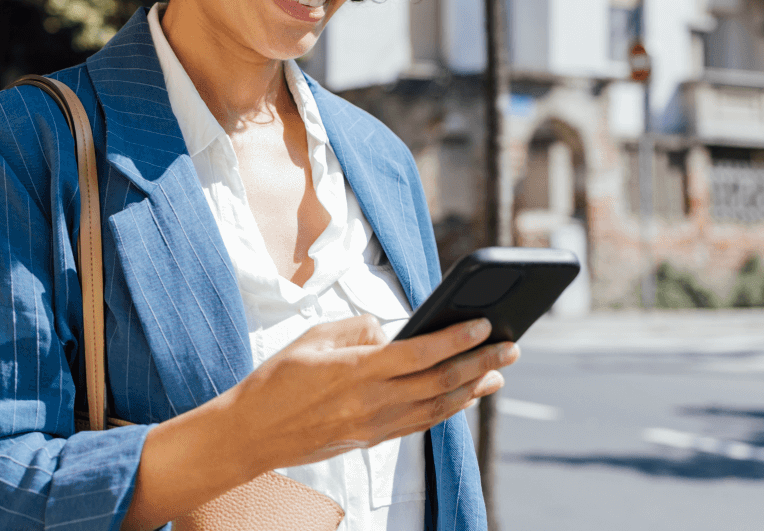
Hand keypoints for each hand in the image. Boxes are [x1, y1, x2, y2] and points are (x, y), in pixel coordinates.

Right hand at [217, 315, 519, 470]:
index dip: (457, 339)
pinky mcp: (372, 439)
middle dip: (481, 363)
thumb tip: (388, 331)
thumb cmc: (276, 381)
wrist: (252, 434)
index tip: (485, 324)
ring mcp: (375, 425)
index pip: (420, 353)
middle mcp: (372, 402)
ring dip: (473, 389)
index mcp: (356, 371)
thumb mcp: (312, 338)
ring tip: (498, 373)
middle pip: (440, 381)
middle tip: (511, 348)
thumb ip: (356, 329)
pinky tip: (463, 397)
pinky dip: (448, 409)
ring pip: (437, 407)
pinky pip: (421, 423)